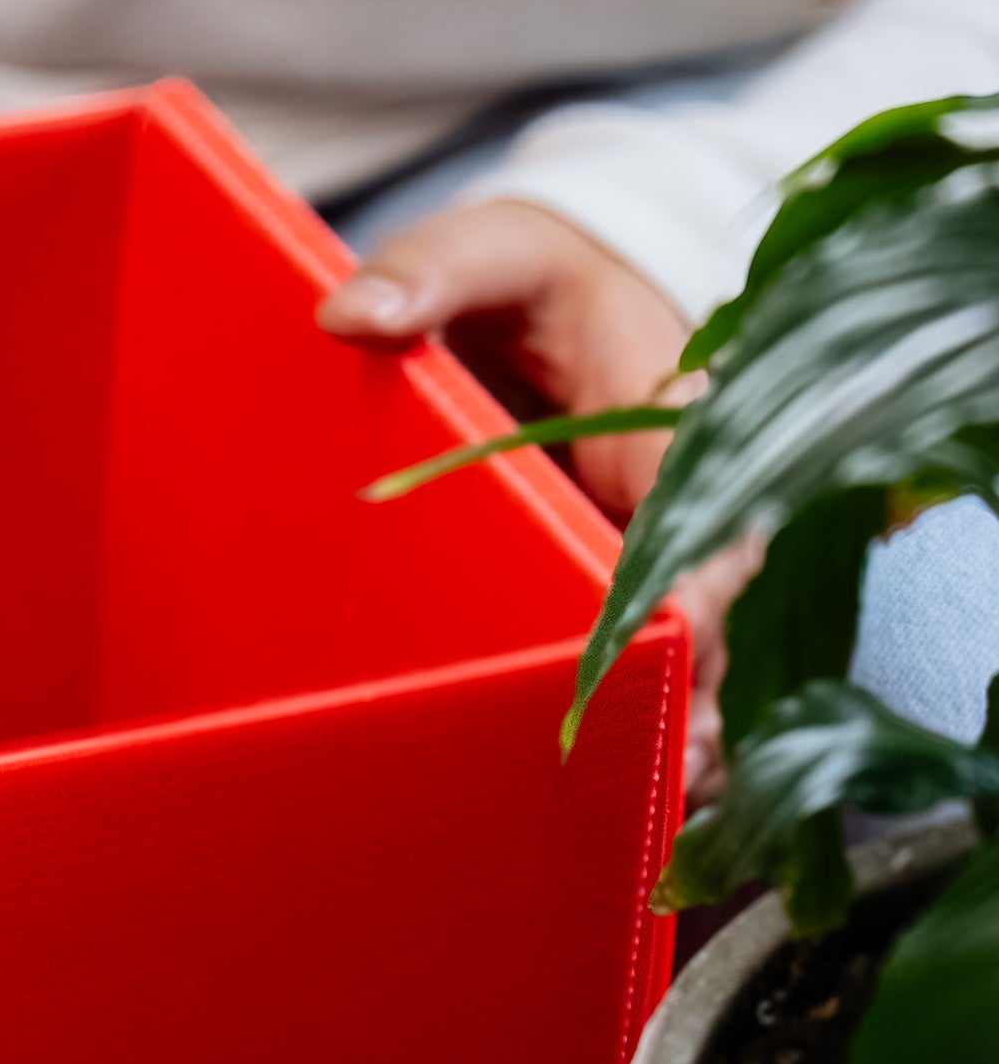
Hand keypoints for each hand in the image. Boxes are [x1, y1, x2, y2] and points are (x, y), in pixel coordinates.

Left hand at [320, 198, 744, 792]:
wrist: (545, 294)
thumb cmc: (533, 272)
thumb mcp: (491, 250)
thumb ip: (431, 270)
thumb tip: (350, 312)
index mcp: (680, 425)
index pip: (711, 531)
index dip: (692, 608)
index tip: (658, 663)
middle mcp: (685, 508)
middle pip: (709, 631)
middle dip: (682, 708)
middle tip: (635, 778)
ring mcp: (653, 559)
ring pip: (684, 670)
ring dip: (657, 740)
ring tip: (615, 813)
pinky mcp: (609, 592)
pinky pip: (629, 670)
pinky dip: (616, 728)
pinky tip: (577, 800)